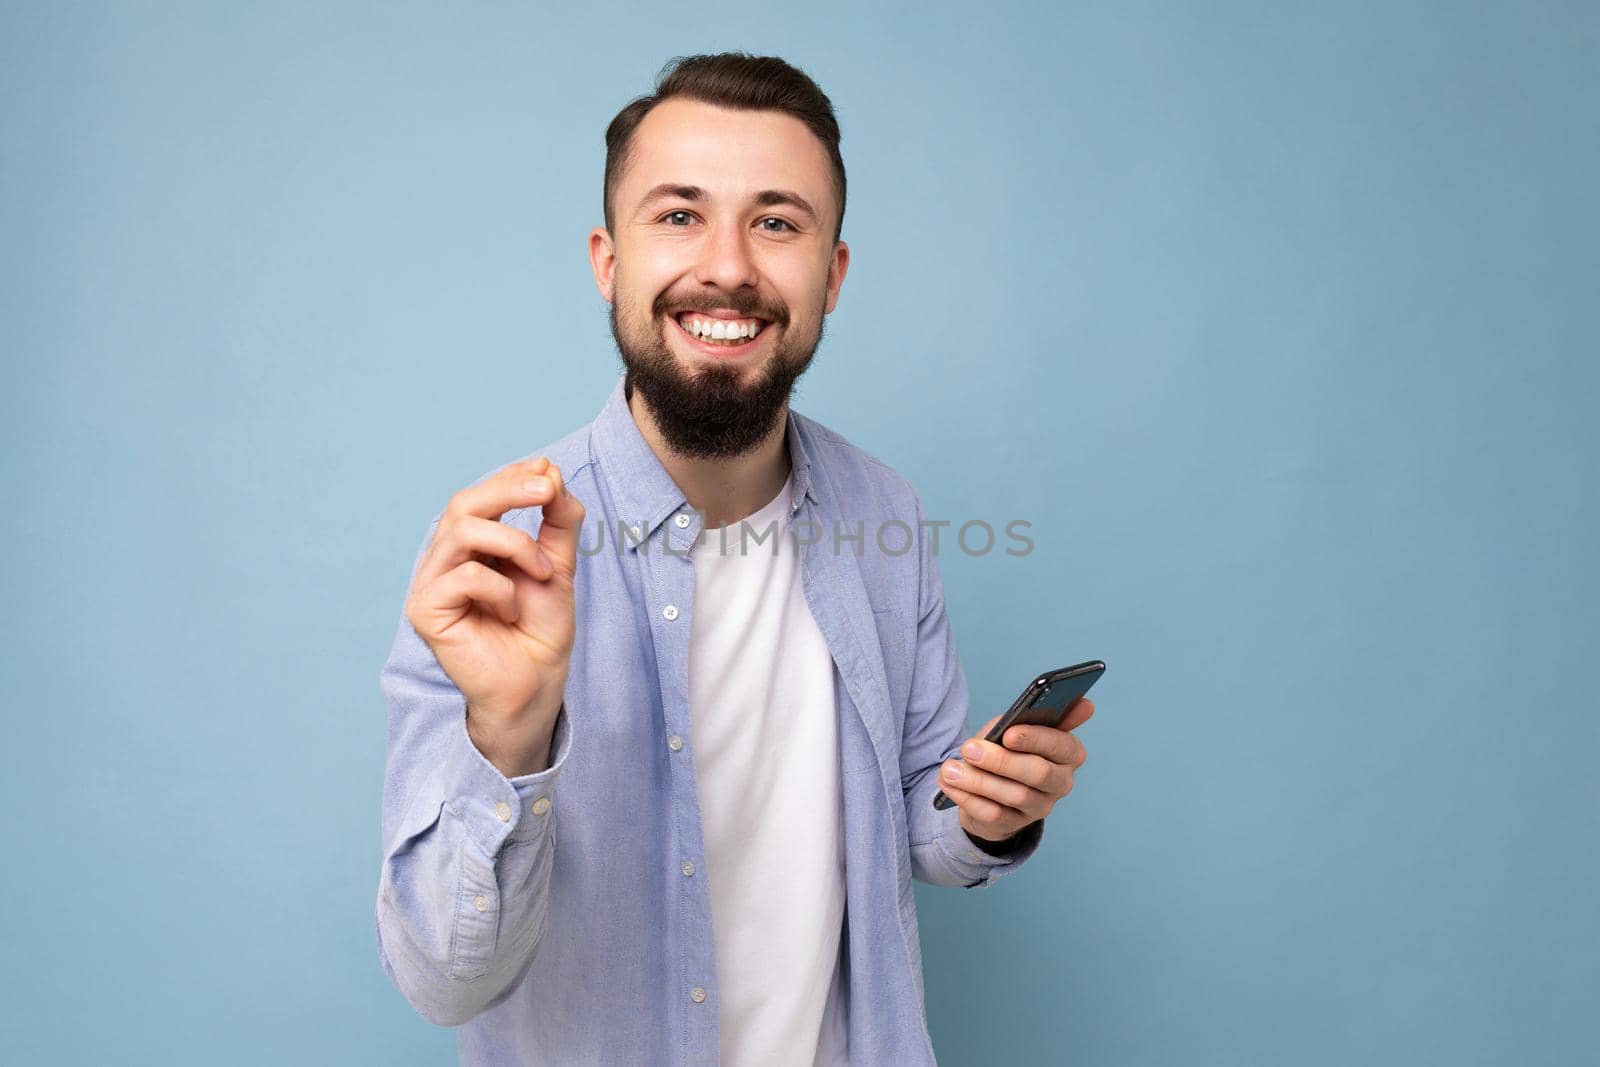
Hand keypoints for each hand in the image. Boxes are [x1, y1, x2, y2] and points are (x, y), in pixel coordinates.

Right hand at [405, 456, 585, 775]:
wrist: (536, 684)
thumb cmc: (540, 630)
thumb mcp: (557, 565)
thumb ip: (557, 521)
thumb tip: (551, 473)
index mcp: (470, 546)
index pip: (481, 496)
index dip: (511, 477)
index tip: (548, 471)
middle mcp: (444, 559)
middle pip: (463, 504)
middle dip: (509, 489)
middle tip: (547, 490)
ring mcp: (430, 584)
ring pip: (462, 531)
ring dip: (516, 544)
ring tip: (544, 573)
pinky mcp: (425, 610)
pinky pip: (464, 576)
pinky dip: (501, 588)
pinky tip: (511, 612)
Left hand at [938, 698, 1094, 845]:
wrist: (992, 787)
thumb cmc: (1008, 748)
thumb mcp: (1013, 727)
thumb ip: (1025, 718)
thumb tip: (1055, 712)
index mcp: (1069, 752)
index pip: (1062, 745)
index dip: (1035, 739)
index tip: (1009, 733)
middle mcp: (1061, 782)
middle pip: (1039, 773)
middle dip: (1001, 760)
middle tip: (969, 749)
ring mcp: (1040, 806)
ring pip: (1014, 795)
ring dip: (978, 781)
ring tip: (950, 769)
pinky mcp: (1016, 824)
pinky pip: (993, 814)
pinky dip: (968, 798)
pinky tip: (949, 784)